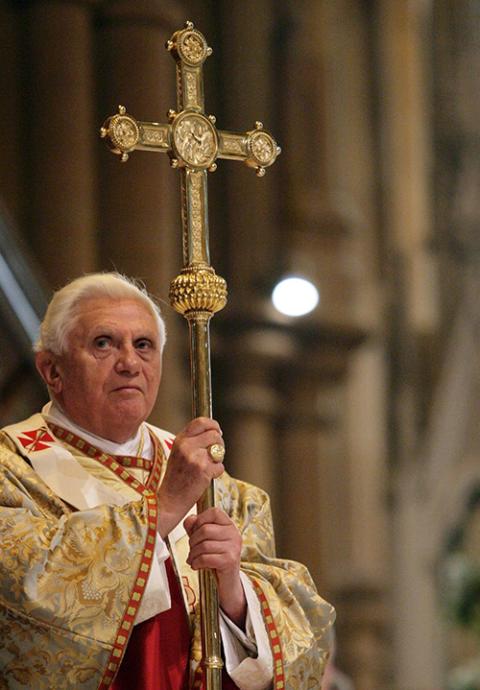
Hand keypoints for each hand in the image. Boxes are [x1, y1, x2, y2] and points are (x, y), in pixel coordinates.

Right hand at [157, 417, 224, 537]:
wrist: (169, 501)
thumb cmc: (176, 478)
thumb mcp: (178, 453)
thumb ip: (192, 441)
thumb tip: (214, 432)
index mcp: (180, 439)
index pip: (201, 422)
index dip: (213, 425)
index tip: (217, 431)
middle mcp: (186, 446)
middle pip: (215, 435)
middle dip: (219, 444)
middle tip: (214, 454)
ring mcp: (195, 458)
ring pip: (219, 450)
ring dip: (218, 459)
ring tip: (206, 467)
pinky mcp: (204, 471)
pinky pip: (220, 466)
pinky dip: (216, 473)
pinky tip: (205, 478)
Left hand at [184, 507, 246, 628]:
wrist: (227, 583)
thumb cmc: (214, 558)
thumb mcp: (205, 540)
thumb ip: (195, 527)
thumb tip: (189, 520)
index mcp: (229, 525)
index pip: (214, 512)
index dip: (200, 520)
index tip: (195, 532)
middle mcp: (234, 533)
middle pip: (205, 529)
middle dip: (193, 541)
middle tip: (192, 550)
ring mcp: (233, 547)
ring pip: (204, 545)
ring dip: (193, 554)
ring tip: (193, 560)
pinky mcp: (230, 561)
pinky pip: (206, 558)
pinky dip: (196, 563)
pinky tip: (196, 566)